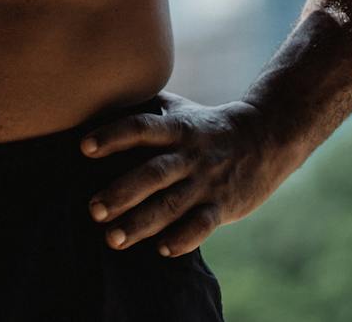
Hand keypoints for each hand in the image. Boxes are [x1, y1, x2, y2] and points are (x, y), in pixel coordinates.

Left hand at [79, 93, 279, 255]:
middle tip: (94, 209)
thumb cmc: (209, 125)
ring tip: (113, 239)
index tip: (84, 147)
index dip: (113, 136)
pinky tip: (161, 249)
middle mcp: (189, 156)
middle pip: (153, 173)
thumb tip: (102, 101)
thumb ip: (146, 108)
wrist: (267, 137)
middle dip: (121, 192)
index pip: (141, 128)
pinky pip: (202, 225)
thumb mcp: (180, 109)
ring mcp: (206, 182)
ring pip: (172, 205)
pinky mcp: (223, 205)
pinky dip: (183, 239)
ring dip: (142, 224)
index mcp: (176, 129)